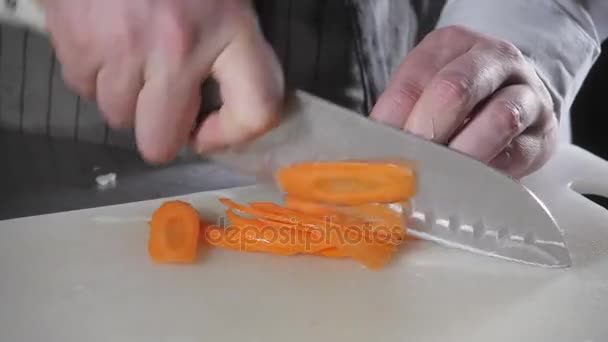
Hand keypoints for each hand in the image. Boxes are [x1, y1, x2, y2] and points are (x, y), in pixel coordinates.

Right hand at [45, 0, 283, 162]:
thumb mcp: (225, 2)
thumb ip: (234, 52)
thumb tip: (219, 115)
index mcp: (230, 28)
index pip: (256, 111)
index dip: (235, 135)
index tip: (211, 131)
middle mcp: (177, 46)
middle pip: (160, 141)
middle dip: (161, 131)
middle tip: (162, 102)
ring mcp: (122, 47)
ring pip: (117, 117)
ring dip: (125, 98)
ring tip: (132, 56)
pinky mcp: (76, 42)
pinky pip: (83, 88)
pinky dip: (94, 73)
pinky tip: (106, 40)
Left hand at [371, 26, 556, 177]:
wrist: (517, 93)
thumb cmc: (460, 96)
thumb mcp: (424, 89)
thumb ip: (399, 114)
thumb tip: (371, 155)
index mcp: (452, 45)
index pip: (414, 78)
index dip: (393, 118)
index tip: (379, 149)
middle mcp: (494, 59)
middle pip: (455, 89)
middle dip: (426, 131)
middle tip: (410, 163)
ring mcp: (526, 93)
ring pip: (498, 119)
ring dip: (461, 154)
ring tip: (439, 177)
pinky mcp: (544, 134)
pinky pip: (517, 154)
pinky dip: (487, 173)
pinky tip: (467, 184)